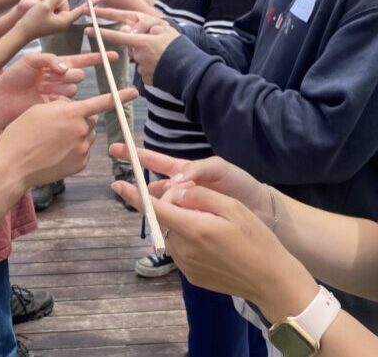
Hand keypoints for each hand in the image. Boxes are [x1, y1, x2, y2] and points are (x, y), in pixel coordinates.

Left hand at [0, 51, 119, 122]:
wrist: (3, 98)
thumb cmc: (15, 76)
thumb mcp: (31, 60)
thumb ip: (50, 59)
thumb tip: (66, 68)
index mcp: (58, 64)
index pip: (82, 60)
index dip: (98, 59)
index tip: (113, 57)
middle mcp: (62, 79)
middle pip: (78, 75)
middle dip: (67, 75)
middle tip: (49, 76)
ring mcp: (60, 93)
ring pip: (72, 89)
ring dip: (59, 87)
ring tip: (41, 88)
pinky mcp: (57, 107)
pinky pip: (66, 103)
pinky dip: (58, 99)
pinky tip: (43, 98)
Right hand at [0, 88, 138, 188]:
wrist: (12, 165)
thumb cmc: (21, 134)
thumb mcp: (39, 109)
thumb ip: (62, 106)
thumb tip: (75, 108)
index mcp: (71, 112)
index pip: (101, 102)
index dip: (120, 96)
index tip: (134, 92)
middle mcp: (81, 130)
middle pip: (90, 120)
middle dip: (80, 119)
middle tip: (58, 126)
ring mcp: (82, 149)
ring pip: (87, 136)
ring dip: (76, 135)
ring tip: (53, 142)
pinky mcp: (80, 164)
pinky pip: (83, 152)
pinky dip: (74, 151)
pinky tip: (56, 153)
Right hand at [14, 0, 84, 39]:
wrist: (20, 30)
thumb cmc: (33, 21)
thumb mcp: (45, 6)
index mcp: (65, 20)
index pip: (80, 9)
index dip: (90, 3)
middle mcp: (62, 18)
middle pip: (65, 0)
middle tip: (43, 6)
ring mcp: (56, 16)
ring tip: (38, 5)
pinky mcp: (49, 14)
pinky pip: (52, 1)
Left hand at [84, 8, 178, 83]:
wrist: (191, 70)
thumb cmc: (178, 46)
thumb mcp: (164, 28)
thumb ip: (145, 27)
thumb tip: (130, 32)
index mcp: (142, 42)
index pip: (118, 36)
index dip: (102, 33)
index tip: (88, 29)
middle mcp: (139, 55)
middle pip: (132, 47)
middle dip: (140, 45)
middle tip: (157, 46)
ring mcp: (142, 68)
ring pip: (139, 58)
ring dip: (148, 56)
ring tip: (164, 56)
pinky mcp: (147, 79)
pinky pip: (145, 70)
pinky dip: (152, 67)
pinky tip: (163, 66)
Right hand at [109, 144, 266, 212]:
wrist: (262, 211)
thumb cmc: (240, 184)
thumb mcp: (219, 168)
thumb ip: (196, 170)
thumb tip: (172, 182)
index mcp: (185, 172)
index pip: (155, 163)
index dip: (135, 156)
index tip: (115, 150)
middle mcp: (181, 190)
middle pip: (153, 189)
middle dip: (142, 190)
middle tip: (131, 192)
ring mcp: (185, 209)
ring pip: (161, 207)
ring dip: (155, 208)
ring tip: (153, 211)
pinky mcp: (191, 226)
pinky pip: (172, 223)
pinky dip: (167, 223)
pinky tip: (166, 226)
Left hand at [111, 180, 317, 320]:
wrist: (271, 280)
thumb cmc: (256, 239)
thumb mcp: (232, 208)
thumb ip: (200, 196)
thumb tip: (176, 189)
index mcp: (193, 228)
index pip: (155, 208)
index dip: (134, 195)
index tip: (118, 184)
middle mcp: (183, 249)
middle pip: (164, 219)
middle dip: (171, 205)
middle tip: (198, 201)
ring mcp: (185, 265)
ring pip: (172, 234)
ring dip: (180, 223)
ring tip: (211, 223)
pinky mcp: (191, 276)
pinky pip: (181, 250)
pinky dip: (188, 239)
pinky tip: (213, 242)